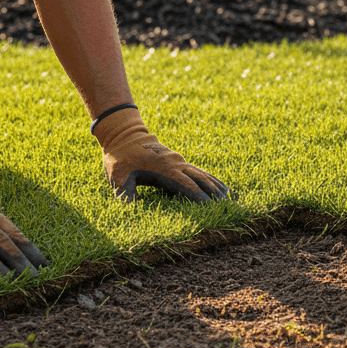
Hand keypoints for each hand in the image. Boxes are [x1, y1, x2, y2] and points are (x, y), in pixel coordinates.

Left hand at [92, 108, 229, 203]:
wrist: (123, 135)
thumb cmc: (120, 158)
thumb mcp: (117, 177)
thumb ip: (125, 194)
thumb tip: (130, 211)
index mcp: (163, 170)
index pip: (185, 185)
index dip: (198, 197)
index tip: (210, 209)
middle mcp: (175, 164)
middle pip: (199, 179)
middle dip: (213, 193)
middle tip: (226, 206)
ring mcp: (178, 161)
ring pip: (202, 175)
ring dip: (215, 186)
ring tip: (229, 198)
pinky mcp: (178, 162)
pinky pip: (198, 172)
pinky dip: (211, 180)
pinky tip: (220, 187)